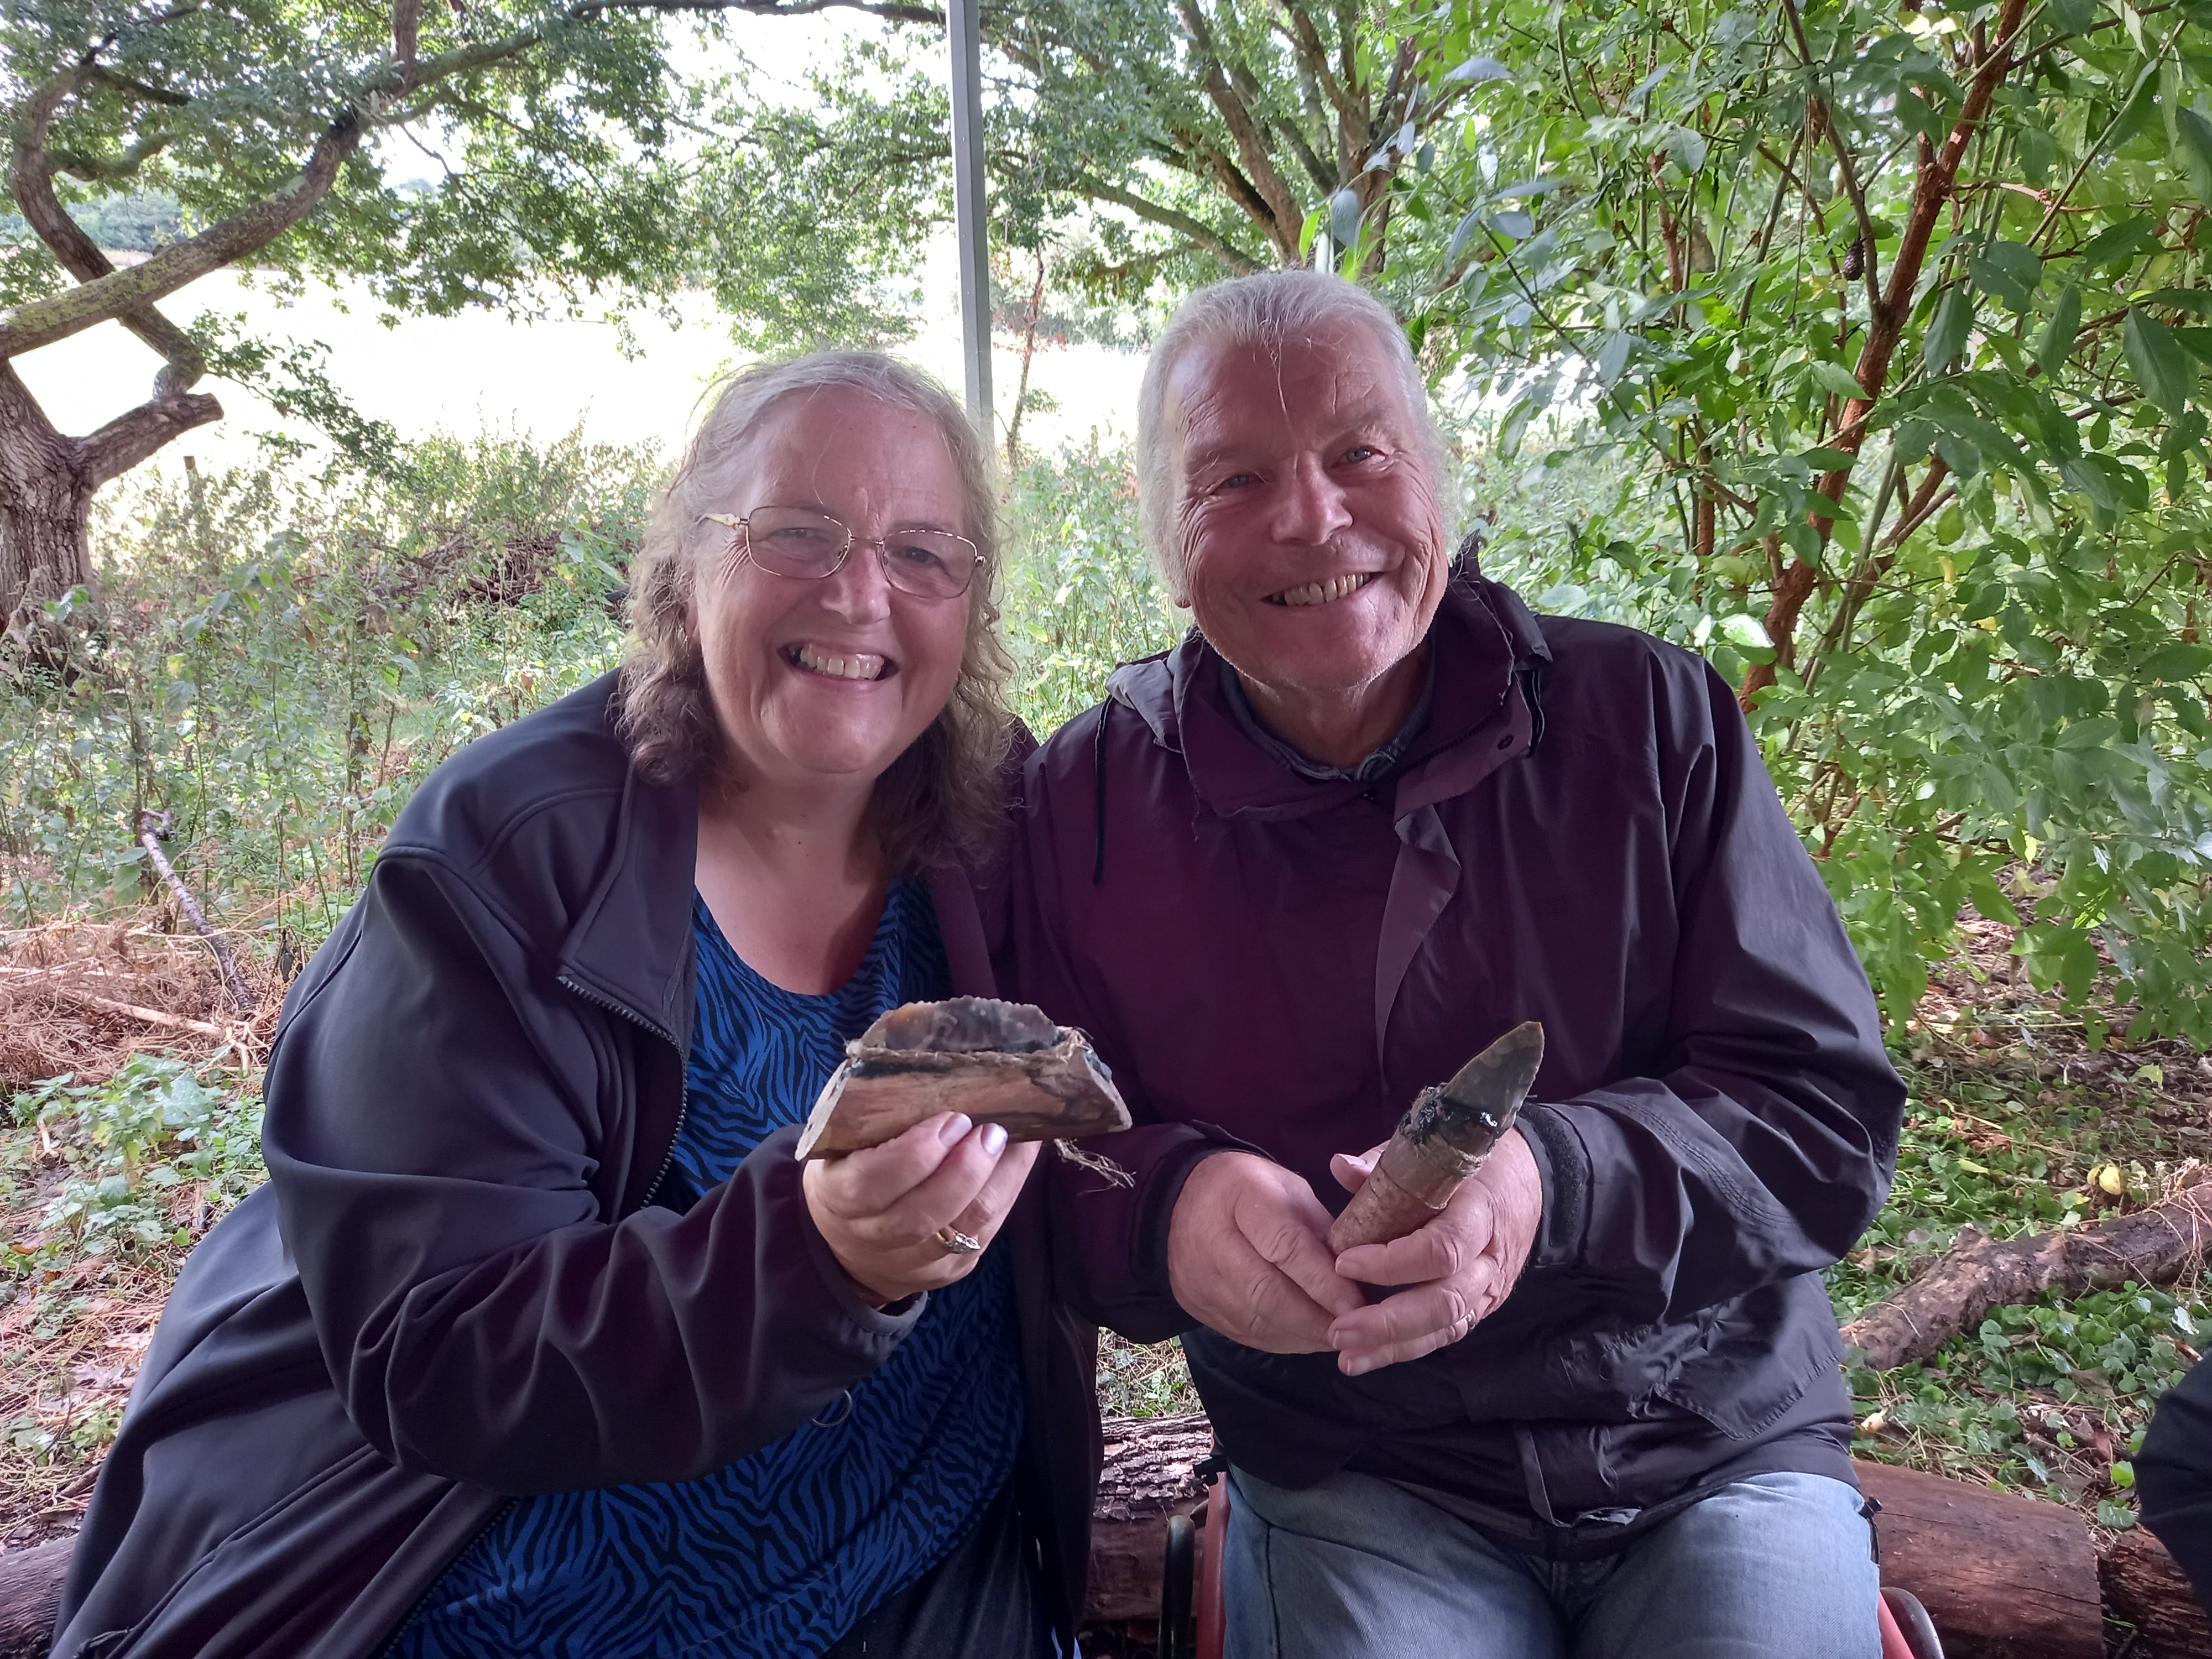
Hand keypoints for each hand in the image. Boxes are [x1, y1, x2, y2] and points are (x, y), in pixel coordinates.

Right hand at [804, 1113, 1039, 1305]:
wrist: (849, 1242)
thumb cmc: (850, 1166)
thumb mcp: (843, 1136)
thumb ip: (871, 1101)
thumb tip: (927, 1050)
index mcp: (839, 1195)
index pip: (872, 1183)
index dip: (915, 1153)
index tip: (951, 1118)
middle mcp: (875, 1236)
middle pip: (926, 1213)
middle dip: (966, 1168)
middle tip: (991, 1127)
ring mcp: (918, 1260)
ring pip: (967, 1228)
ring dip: (997, 1178)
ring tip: (1009, 1137)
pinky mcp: (953, 1268)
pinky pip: (988, 1233)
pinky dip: (1008, 1190)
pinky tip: (1018, 1156)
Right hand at [1167, 1152, 1364, 1352]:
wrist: (1182, 1202)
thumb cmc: (1250, 1190)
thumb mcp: (1290, 1190)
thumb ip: (1320, 1230)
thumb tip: (1356, 1278)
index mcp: (1242, 1197)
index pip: (1285, 1246)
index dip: (1323, 1280)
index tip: (1357, 1303)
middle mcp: (1212, 1242)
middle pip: (1267, 1293)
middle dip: (1317, 1316)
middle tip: (1357, 1329)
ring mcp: (1199, 1280)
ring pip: (1257, 1321)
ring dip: (1304, 1334)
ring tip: (1339, 1336)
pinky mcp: (1197, 1307)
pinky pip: (1246, 1334)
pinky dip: (1284, 1340)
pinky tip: (1309, 1338)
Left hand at [1324, 1127, 1541, 1376]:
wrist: (1527, 1180)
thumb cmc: (1471, 1165)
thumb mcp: (1434, 1154)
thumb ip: (1385, 1166)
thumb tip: (1339, 1167)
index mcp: (1478, 1211)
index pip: (1441, 1249)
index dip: (1392, 1262)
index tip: (1343, 1261)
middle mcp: (1489, 1257)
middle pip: (1445, 1300)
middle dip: (1389, 1321)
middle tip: (1339, 1329)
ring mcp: (1490, 1287)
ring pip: (1446, 1326)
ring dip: (1394, 1346)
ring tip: (1347, 1356)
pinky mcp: (1483, 1305)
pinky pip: (1447, 1333)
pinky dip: (1406, 1349)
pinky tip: (1367, 1357)